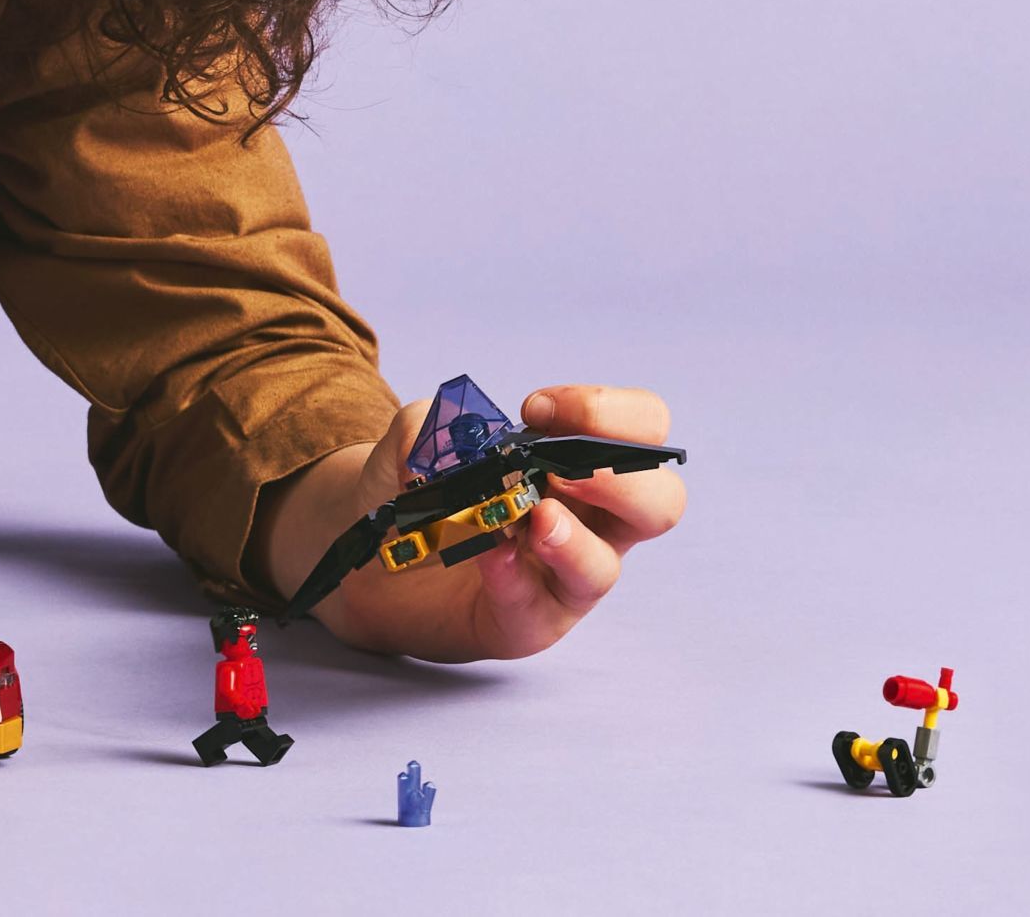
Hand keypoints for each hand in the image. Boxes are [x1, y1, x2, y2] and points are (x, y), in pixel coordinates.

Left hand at [257, 384, 686, 661]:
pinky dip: (515, 579)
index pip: (643, 428)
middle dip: (623, 481)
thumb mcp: (417, 437)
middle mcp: (590, 520)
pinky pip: (536, 608)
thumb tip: (454, 440)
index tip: (536, 408)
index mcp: (582, 460)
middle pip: (660, 503)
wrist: (369, 551)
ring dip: (572, 539)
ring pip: (604, 567)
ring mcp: (562, 575)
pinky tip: (491, 556)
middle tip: (566, 469)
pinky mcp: (524, 621)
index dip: (608, 413)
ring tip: (536, 518)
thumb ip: (434, 425)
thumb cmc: (418, 485)